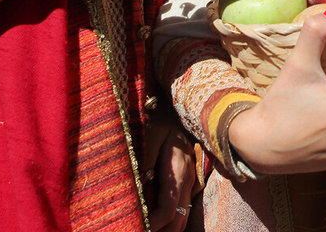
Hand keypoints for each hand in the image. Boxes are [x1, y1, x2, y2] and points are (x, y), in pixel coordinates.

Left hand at [143, 116, 197, 231]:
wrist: (178, 107)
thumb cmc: (161, 119)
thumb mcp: (150, 135)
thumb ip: (145, 160)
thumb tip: (138, 188)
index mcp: (177, 171)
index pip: (167, 210)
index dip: (152, 224)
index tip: (136, 227)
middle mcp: (187, 180)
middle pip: (177, 220)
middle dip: (160, 231)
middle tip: (138, 231)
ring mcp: (189, 181)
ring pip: (182, 217)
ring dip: (166, 228)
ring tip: (146, 229)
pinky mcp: (186, 180)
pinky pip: (182, 208)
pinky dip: (170, 220)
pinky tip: (156, 221)